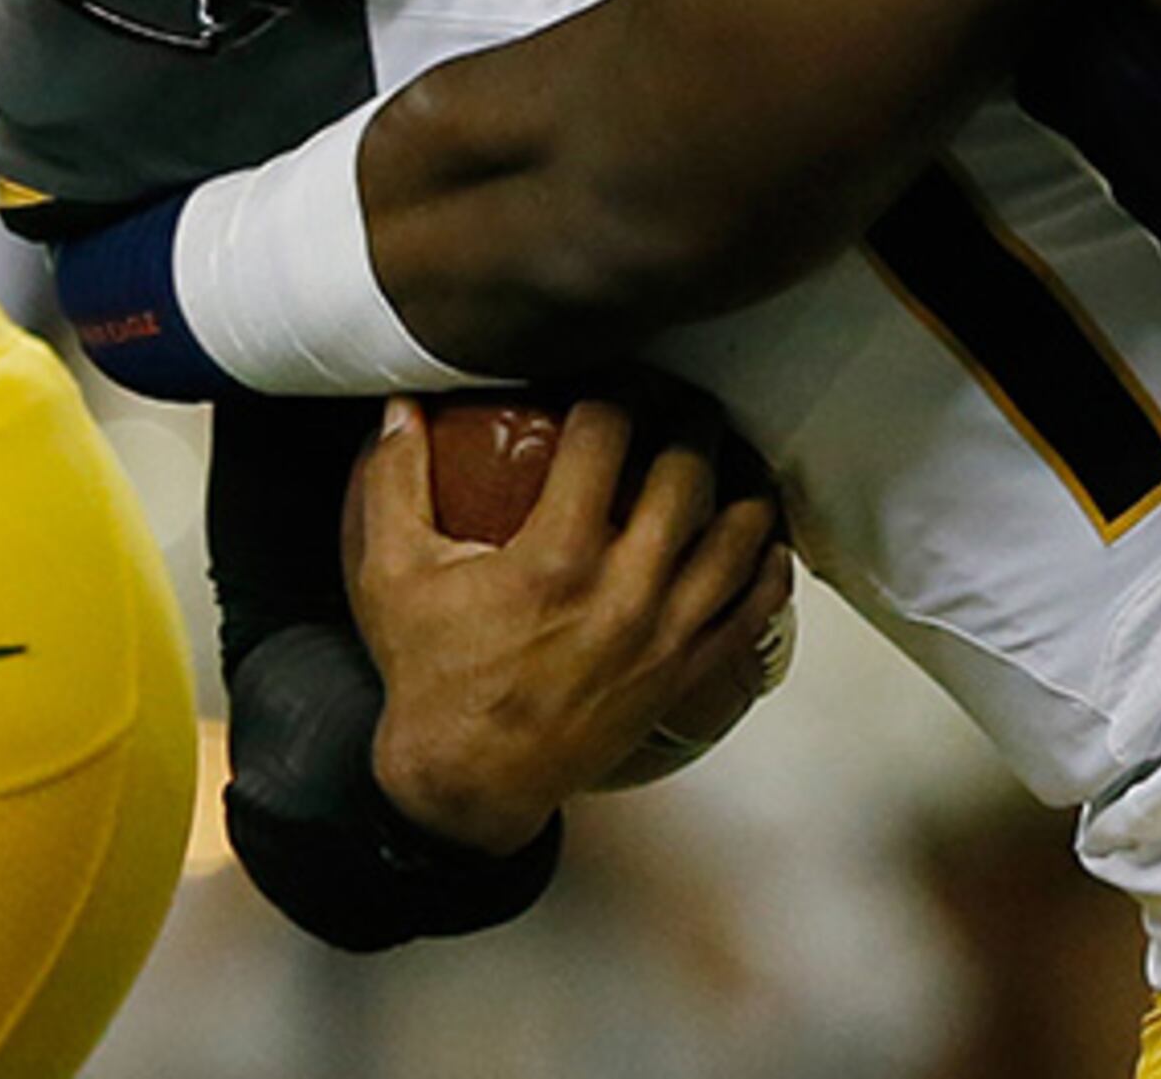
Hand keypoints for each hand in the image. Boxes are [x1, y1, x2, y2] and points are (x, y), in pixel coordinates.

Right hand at [347, 395, 793, 854]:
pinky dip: (767, 566)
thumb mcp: (393, 575)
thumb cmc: (432, 679)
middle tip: (680, 402)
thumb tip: (399, 406)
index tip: (613, 376)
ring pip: (739, 536)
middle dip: (689, 422)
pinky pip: (754, 609)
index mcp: (555, 558)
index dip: (615, 389)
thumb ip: (396, 481)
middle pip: (688, 473)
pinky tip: (763, 535)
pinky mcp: (685, 673)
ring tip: (729, 456)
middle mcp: (624, 591)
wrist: (467, 784)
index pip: (607, 436)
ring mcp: (665, 635)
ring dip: (741, 484)